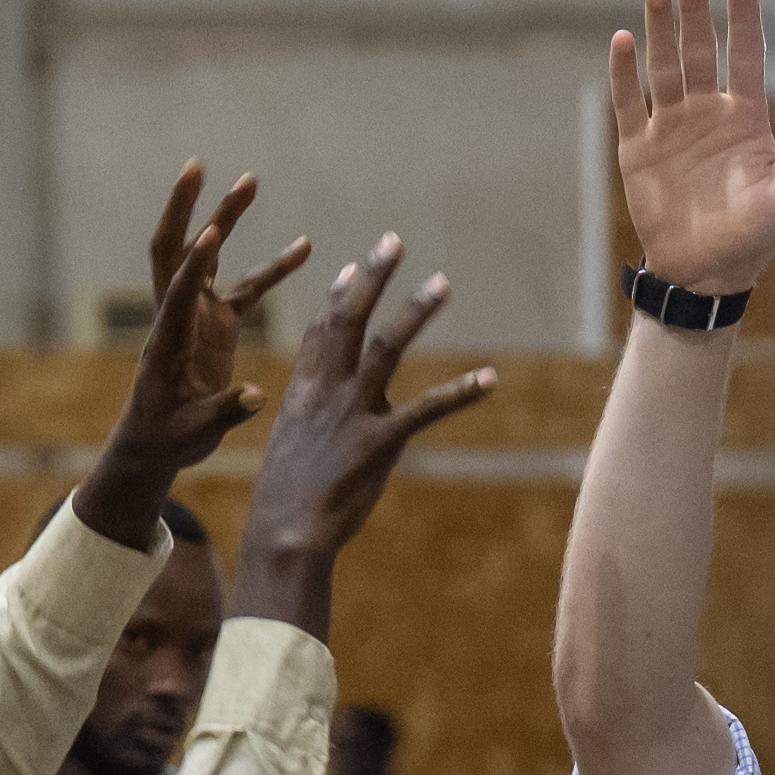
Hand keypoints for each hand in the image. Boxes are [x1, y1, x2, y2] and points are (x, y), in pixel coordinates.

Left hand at [83, 163, 308, 538]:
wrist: (154, 442)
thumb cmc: (166, 439)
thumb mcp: (192, 434)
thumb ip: (224, 412)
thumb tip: (256, 395)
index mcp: (167, 340)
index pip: (176, 292)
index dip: (193, 265)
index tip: (213, 234)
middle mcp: (177, 315)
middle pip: (175, 249)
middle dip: (185, 209)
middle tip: (198, 167)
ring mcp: (196, 315)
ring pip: (207, 255)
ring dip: (226, 218)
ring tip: (251, 180)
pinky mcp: (215, 323)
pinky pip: (245, 287)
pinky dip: (272, 269)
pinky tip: (304, 247)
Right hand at [232, 238, 496, 629]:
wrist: (284, 534)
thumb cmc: (286, 501)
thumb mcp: (290, 448)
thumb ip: (308, 420)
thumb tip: (319, 415)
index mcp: (302, 391)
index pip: (320, 330)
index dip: (338, 296)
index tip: (352, 268)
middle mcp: (326, 391)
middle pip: (349, 319)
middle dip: (372, 277)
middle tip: (394, 240)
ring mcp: (353, 412)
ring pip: (387, 347)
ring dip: (415, 311)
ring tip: (442, 282)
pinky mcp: (380, 442)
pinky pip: (427, 410)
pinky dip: (460, 393)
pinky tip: (490, 378)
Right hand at [610, 0, 774, 296]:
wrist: (705, 277)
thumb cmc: (756, 237)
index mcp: (745, 119)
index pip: (743, 57)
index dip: (742, 20)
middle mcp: (707, 114)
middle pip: (698, 51)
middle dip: (694, 12)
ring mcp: (671, 128)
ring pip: (663, 67)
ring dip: (659, 30)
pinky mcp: (639, 148)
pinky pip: (629, 102)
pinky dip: (624, 72)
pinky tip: (624, 39)